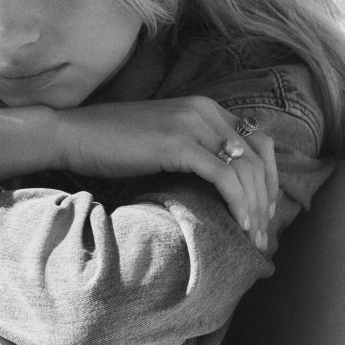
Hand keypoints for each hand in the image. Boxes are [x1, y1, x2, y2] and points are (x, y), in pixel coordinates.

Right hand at [53, 98, 278, 247]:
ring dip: (256, 206)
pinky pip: (224, 175)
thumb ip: (196, 149)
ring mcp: (191, 124)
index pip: (257, 141)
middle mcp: (204, 110)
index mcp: (205, 107)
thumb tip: (225, 184)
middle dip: (267, 198)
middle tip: (264, 234)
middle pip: (258, 156)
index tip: (266, 212)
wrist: (75, 134)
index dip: (269, 179)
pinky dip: (238, 202)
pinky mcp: (177, 143)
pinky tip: (239, 223)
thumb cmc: (114, 144)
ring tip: (253, 237)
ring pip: (245, 167)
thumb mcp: (166, 140)